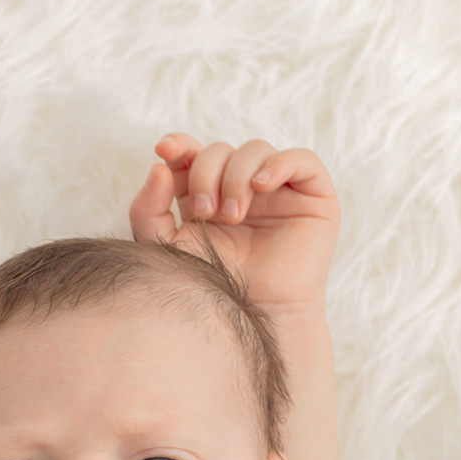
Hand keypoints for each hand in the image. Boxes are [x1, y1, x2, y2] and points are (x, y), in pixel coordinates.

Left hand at [128, 135, 340, 311]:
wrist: (252, 313)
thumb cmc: (210, 284)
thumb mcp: (165, 245)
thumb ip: (148, 208)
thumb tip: (158, 165)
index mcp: (207, 192)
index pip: (193, 153)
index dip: (180, 145)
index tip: (165, 150)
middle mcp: (241, 185)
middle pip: (220, 149)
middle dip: (206, 174)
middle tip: (205, 213)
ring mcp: (278, 188)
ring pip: (255, 149)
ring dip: (236, 176)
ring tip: (231, 216)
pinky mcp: (312, 195)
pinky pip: (301, 159)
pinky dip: (278, 165)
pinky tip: (261, 187)